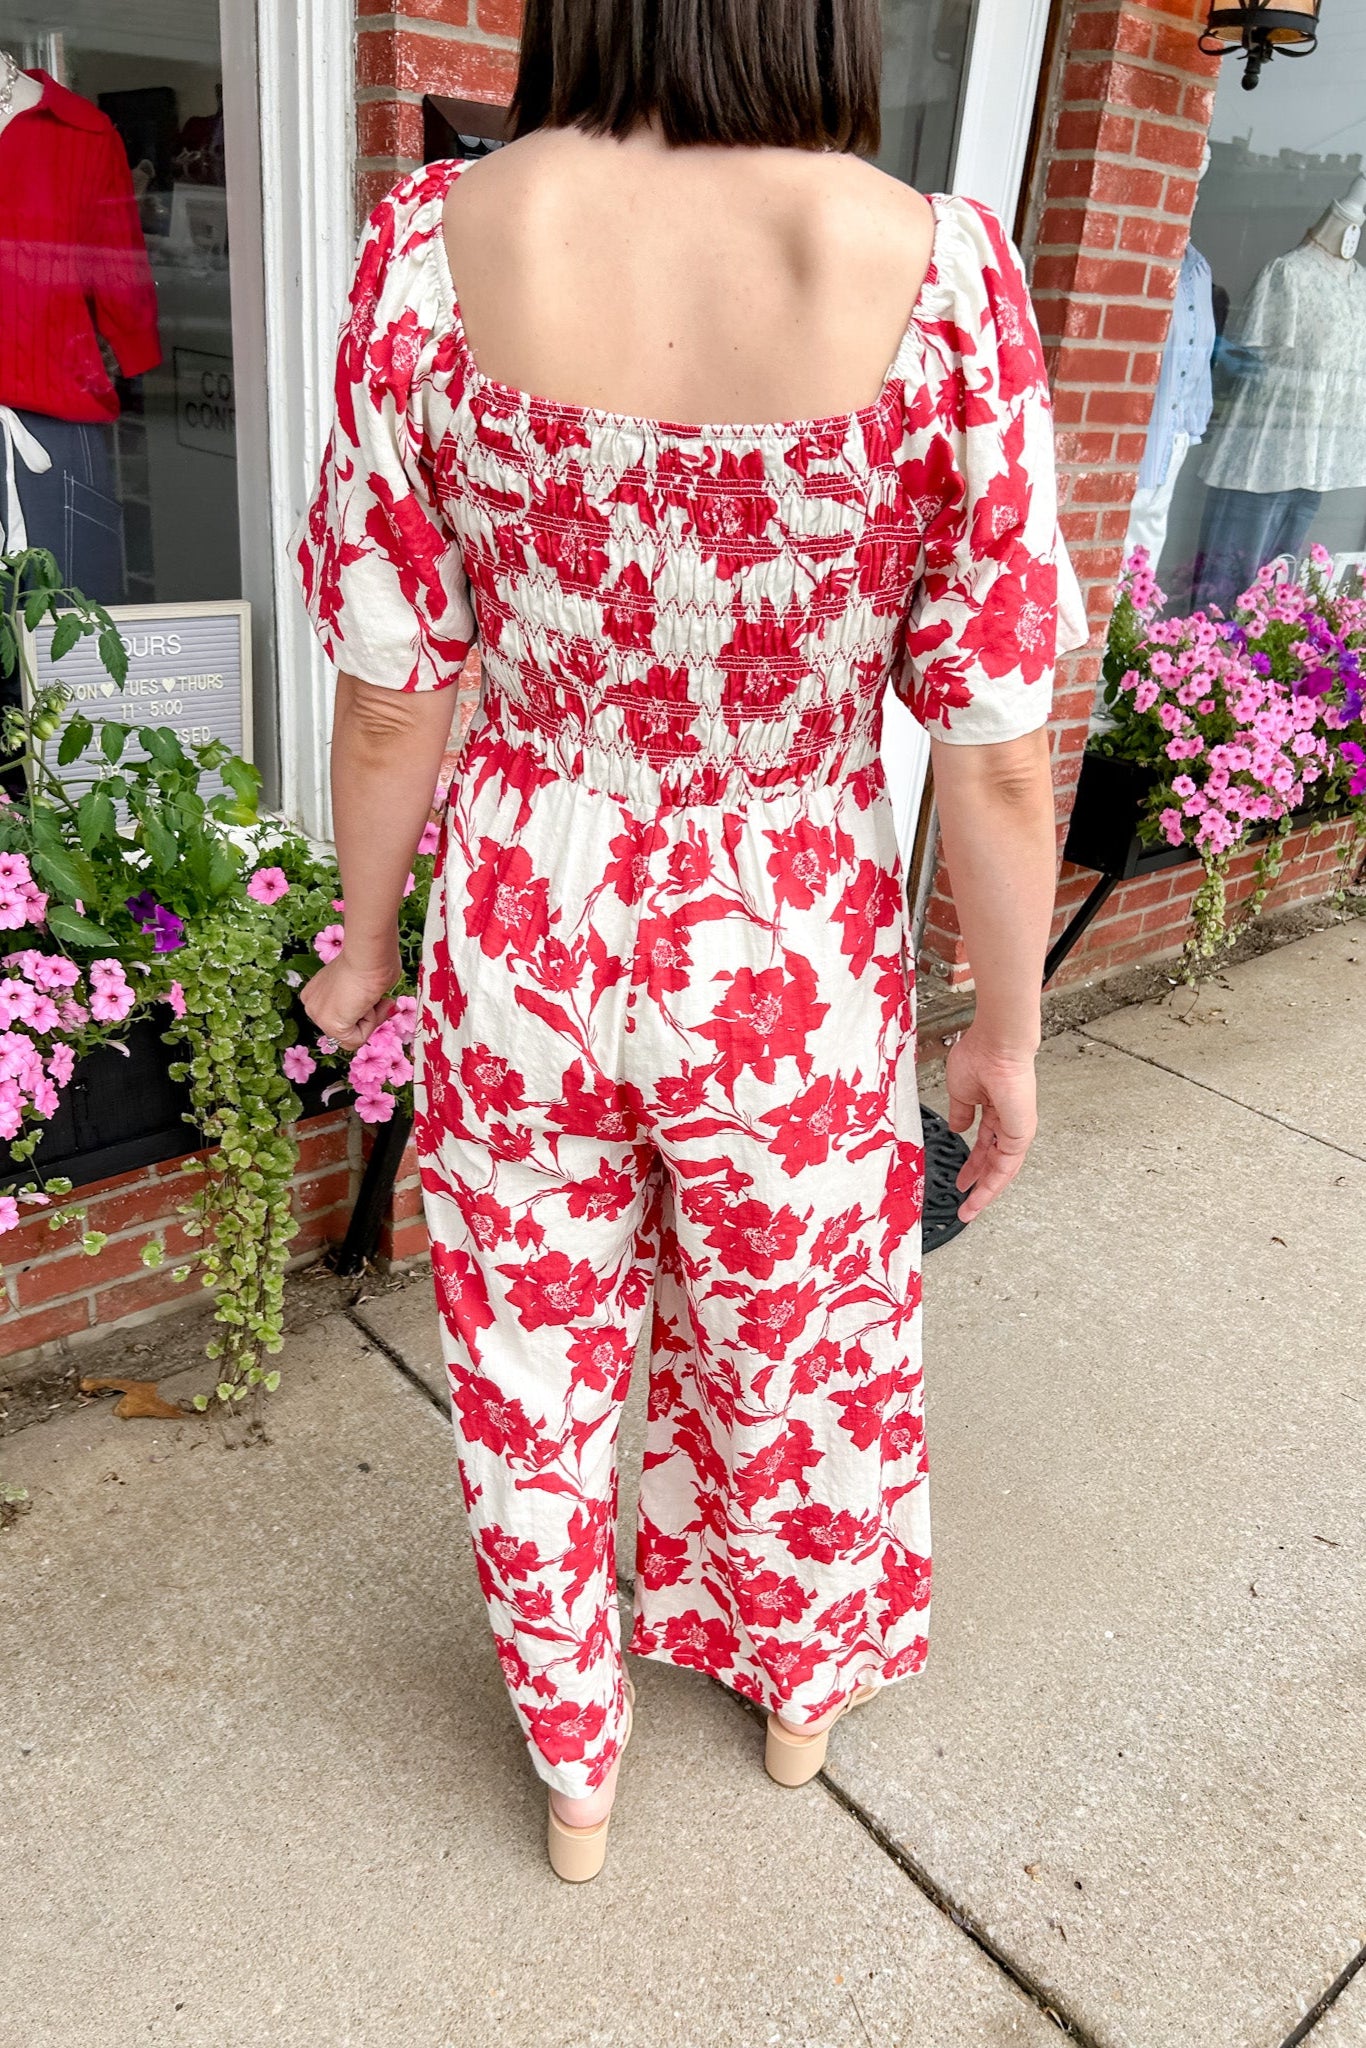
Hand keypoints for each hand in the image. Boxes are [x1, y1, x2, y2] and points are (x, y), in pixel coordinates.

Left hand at [301, 944, 399, 1052]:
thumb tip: (377, 1006)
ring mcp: (317, 1015)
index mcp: (316, 991)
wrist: (369, 954)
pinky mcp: (329, 1025)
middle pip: (347, 1028)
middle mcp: (311, 1003)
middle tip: (381, 999)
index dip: (366, 1011)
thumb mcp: (364, 981)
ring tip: (371, 996)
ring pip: (352, 1036)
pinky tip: (366, 1003)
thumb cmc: (373, 959)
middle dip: (369, 1016)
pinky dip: (370, 1024)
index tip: (378, 997)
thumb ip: (364, 999)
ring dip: (371, 1018)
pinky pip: (356, 1039)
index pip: (343, 1015)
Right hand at [943, 1025, 1038, 1222]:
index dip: (973, 1164)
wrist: (996, 1043)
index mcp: (996, 1111)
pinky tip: (980, 1193)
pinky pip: (1007, 1164)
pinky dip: (994, 1182)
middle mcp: (1009, 1122)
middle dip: (980, 1185)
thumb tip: (958, 1128)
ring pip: (1003, 1169)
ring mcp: (1017, 1128)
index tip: (961, 1180)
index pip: (986, 1146)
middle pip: (995, 1162)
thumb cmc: (980, 1055)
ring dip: (986, 1190)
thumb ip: (961, 1113)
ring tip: (970, 1209)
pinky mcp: (1021, 1132)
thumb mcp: (961, 1092)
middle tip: (967, 1205)